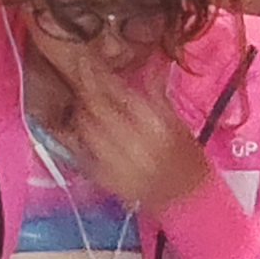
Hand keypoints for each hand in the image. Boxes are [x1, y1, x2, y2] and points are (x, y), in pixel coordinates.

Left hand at [34, 36, 211, 212]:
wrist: (188, 199)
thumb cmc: (187, 157)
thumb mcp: (177, 122)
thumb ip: (157, 93)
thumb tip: (149, 62)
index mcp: (155, 125)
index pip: (118, 92)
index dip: (97, 73)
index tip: (87, 59)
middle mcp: (132, 142)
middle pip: (96, 107)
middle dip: (85, 88)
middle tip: (80, 73)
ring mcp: (115, 162)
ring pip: (84, 127)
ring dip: (79, 110)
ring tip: (82, 100)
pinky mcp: (103, 178)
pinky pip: (79, 152)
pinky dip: (72, 137)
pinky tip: (71, 127)